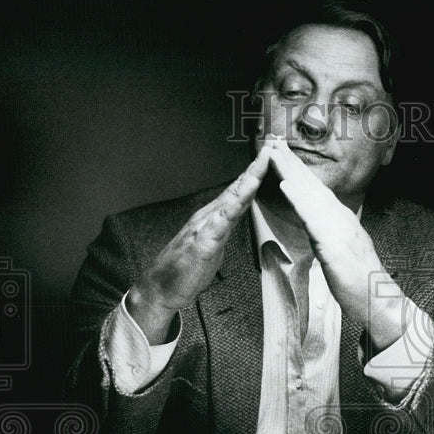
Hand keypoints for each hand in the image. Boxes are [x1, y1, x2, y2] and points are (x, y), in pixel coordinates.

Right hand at [126, 145, 271, 342]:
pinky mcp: (202, 244)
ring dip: (249, 178)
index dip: (257, 172)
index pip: (240, 191)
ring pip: (231, 198)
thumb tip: (235, 217)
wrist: (160, 289)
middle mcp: (209, 216)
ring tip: (264, 160)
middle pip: (238, 187)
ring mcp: (205, 227)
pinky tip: (242, 197)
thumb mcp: (213, 246)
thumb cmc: (186, 270)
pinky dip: (232, 207)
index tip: (273, 155)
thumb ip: (224, 229)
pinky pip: (219, 223)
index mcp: (215, 218)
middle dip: (257, 165)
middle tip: (273, 144)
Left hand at [266, 136, 409, 348]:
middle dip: (291, 161)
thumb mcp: (344, 254)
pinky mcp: (334, 244)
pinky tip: (286, 185)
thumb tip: (320, 229)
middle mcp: (341, 219)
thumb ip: (332, 237)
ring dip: (290, 171)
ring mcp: (339, 229)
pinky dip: (298, 200)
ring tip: (274, 153)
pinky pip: (313, 218)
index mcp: (342, 222)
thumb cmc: (361, 284)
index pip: (316, 191)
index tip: (283, 155)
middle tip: (273, 140)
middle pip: (311, 185)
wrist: (378, 302)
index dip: (298, 171)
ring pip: (310, 194)